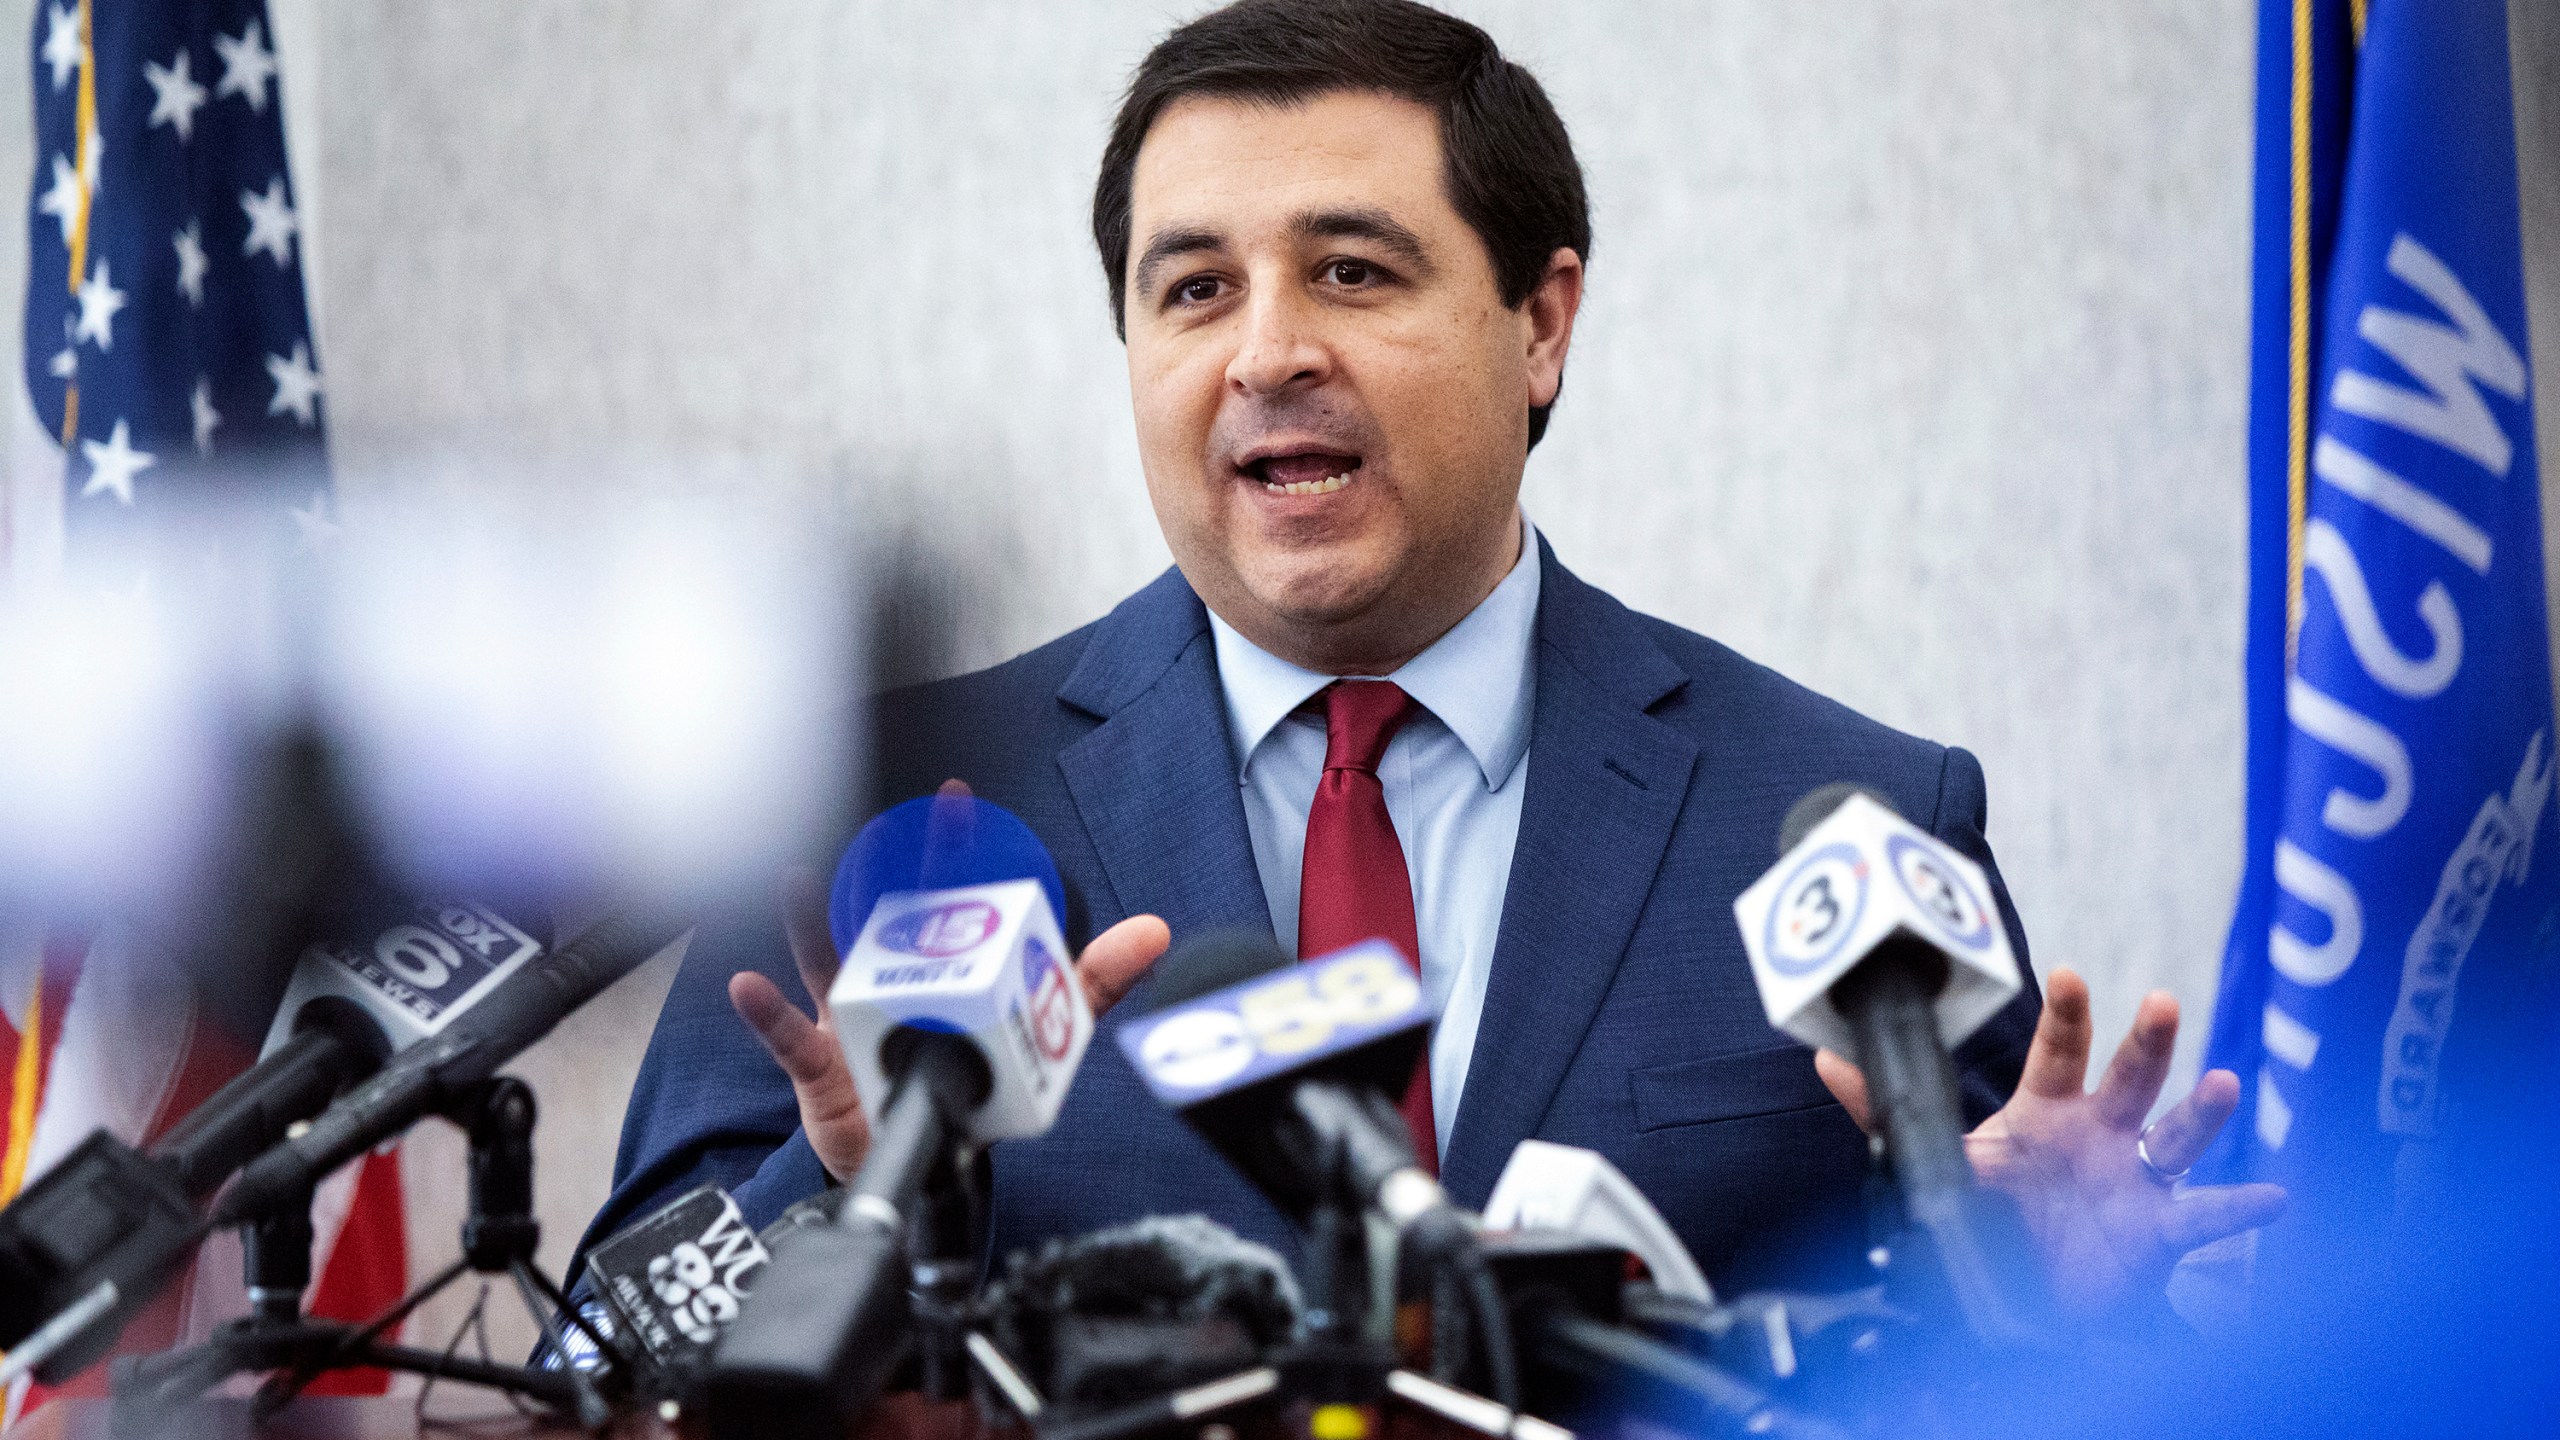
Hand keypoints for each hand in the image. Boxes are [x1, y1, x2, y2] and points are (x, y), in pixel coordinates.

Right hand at [727, 804, 1170, 1181]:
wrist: (925, 1155)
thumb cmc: (969, 1076)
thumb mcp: (1036, 1028)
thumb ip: (1092, 981)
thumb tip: (1155, 931)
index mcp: (941, 960)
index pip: (948, 890)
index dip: (952, 844)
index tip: (957, 796)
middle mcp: (894, 974)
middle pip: (883, 912)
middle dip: (880, 868)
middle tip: (879, 822)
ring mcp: (851, 1013)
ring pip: (826, 959)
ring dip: (807, 921)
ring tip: (796, 883)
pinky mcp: (823, 1064)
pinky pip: (789, 1036)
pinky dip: (767, 1012)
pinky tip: (750, 985)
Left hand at [1813, 967, 2286, 1318]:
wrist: (2019, 1301)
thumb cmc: (1990, 1215)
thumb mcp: (1938, 1160)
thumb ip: (1883, 1107)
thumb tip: (1824, 1052)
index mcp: (2045, 1112)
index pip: (2058, 1051)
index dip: (2067, 1014)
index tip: (2070, 975)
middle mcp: (2098, 1135)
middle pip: (2128, 1078)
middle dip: (2147, 1042)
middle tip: (2162, 1004)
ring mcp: (2134, 1180)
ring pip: (2176, 1136)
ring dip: (2202, 1112)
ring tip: (2224, 1084)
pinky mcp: (2158, 1232)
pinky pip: (2206, 1216)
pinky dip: (2241, 1207)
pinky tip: (2276, 1197)